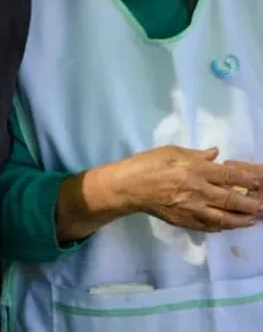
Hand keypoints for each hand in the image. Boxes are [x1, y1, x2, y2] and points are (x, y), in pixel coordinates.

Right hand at [108, 146, 262, 231]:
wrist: (128, 187)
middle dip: (250, 203)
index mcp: (194, 170)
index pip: (228, 175)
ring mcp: (192, 209)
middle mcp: (197, 191)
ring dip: (242, 219)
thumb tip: (216, 154)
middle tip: (262, 205)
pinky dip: (223, 226)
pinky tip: (229, 224)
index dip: (246, 179)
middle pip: (231, 199)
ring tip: (253, 218)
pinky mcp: (186, 221)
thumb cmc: (147, 164)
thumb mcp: (171, 151)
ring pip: (225, 218)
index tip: (257, 181)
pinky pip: (210, 226)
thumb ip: (196, 155)